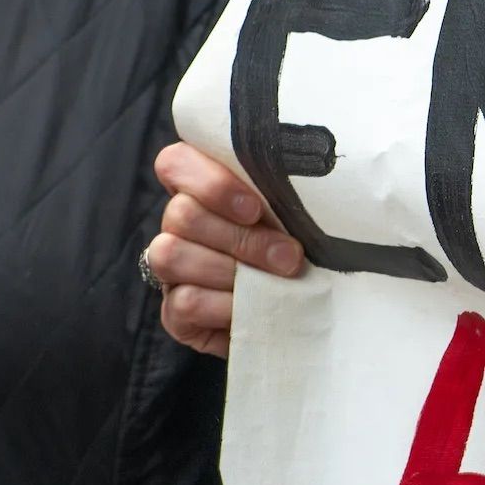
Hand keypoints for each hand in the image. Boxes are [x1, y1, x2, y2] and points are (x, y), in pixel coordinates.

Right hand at [147, 143, 302, 358]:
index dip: (211, 183)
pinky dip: (223, 305)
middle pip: (182, 214)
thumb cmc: (301, 257)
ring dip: (230, 270)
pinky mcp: (175, 313)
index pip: (176, 163)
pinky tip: (253, 308)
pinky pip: (184, 302)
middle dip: (242, 237)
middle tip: (289, 256)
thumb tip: (314, 188)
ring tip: (274, 282)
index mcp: (203, 192)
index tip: (255, 208)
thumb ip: (288, 199)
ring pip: (171, 255)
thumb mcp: (297, 223)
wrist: (303, 321)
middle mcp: (178, 226)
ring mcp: (171, 271)